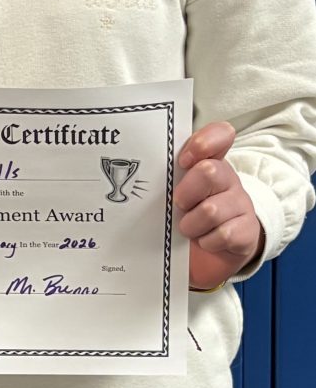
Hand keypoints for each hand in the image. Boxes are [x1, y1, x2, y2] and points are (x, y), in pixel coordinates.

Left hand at [174, 121, 264, 289]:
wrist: (212, 252)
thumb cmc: (188, 214)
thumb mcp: (177, 189)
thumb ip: (169, 174)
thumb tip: (138, 167)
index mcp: (209, 161)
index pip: (219, 135)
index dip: (202, 144)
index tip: (183, 161)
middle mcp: (227, 178)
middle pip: (209, 172)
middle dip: (186, 193)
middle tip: (178, 204)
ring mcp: (241, 203)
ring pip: (211, 210)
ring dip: (192, 224)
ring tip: (188, 228)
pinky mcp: (248, 231)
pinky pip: (224, 235)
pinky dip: (207, 242)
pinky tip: (205, 240)